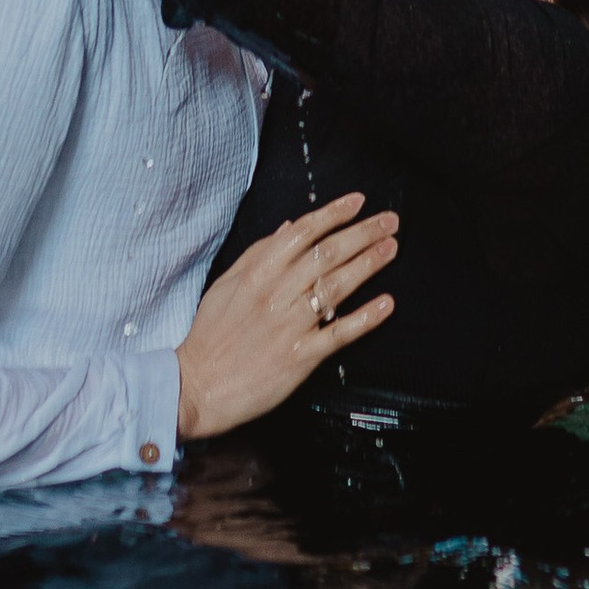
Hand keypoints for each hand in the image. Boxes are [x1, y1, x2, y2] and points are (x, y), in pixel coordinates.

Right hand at [176, 193, 397, 439]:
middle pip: (328, 254)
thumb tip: (290, 227)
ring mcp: (291, 325)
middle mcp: (277, 293)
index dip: (334, 214)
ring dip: (369, 264)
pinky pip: (339, 333)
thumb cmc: (210, 334)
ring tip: (391, 249)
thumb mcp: (227, 284)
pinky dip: (365, 318)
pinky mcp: (301, 356)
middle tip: (390, 221)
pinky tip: (386, 304)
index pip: (303, 233)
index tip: (358, 202)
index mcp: (258, 273)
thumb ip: (259, 253)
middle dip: (362, 233)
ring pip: (337, 286)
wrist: (197, 386)